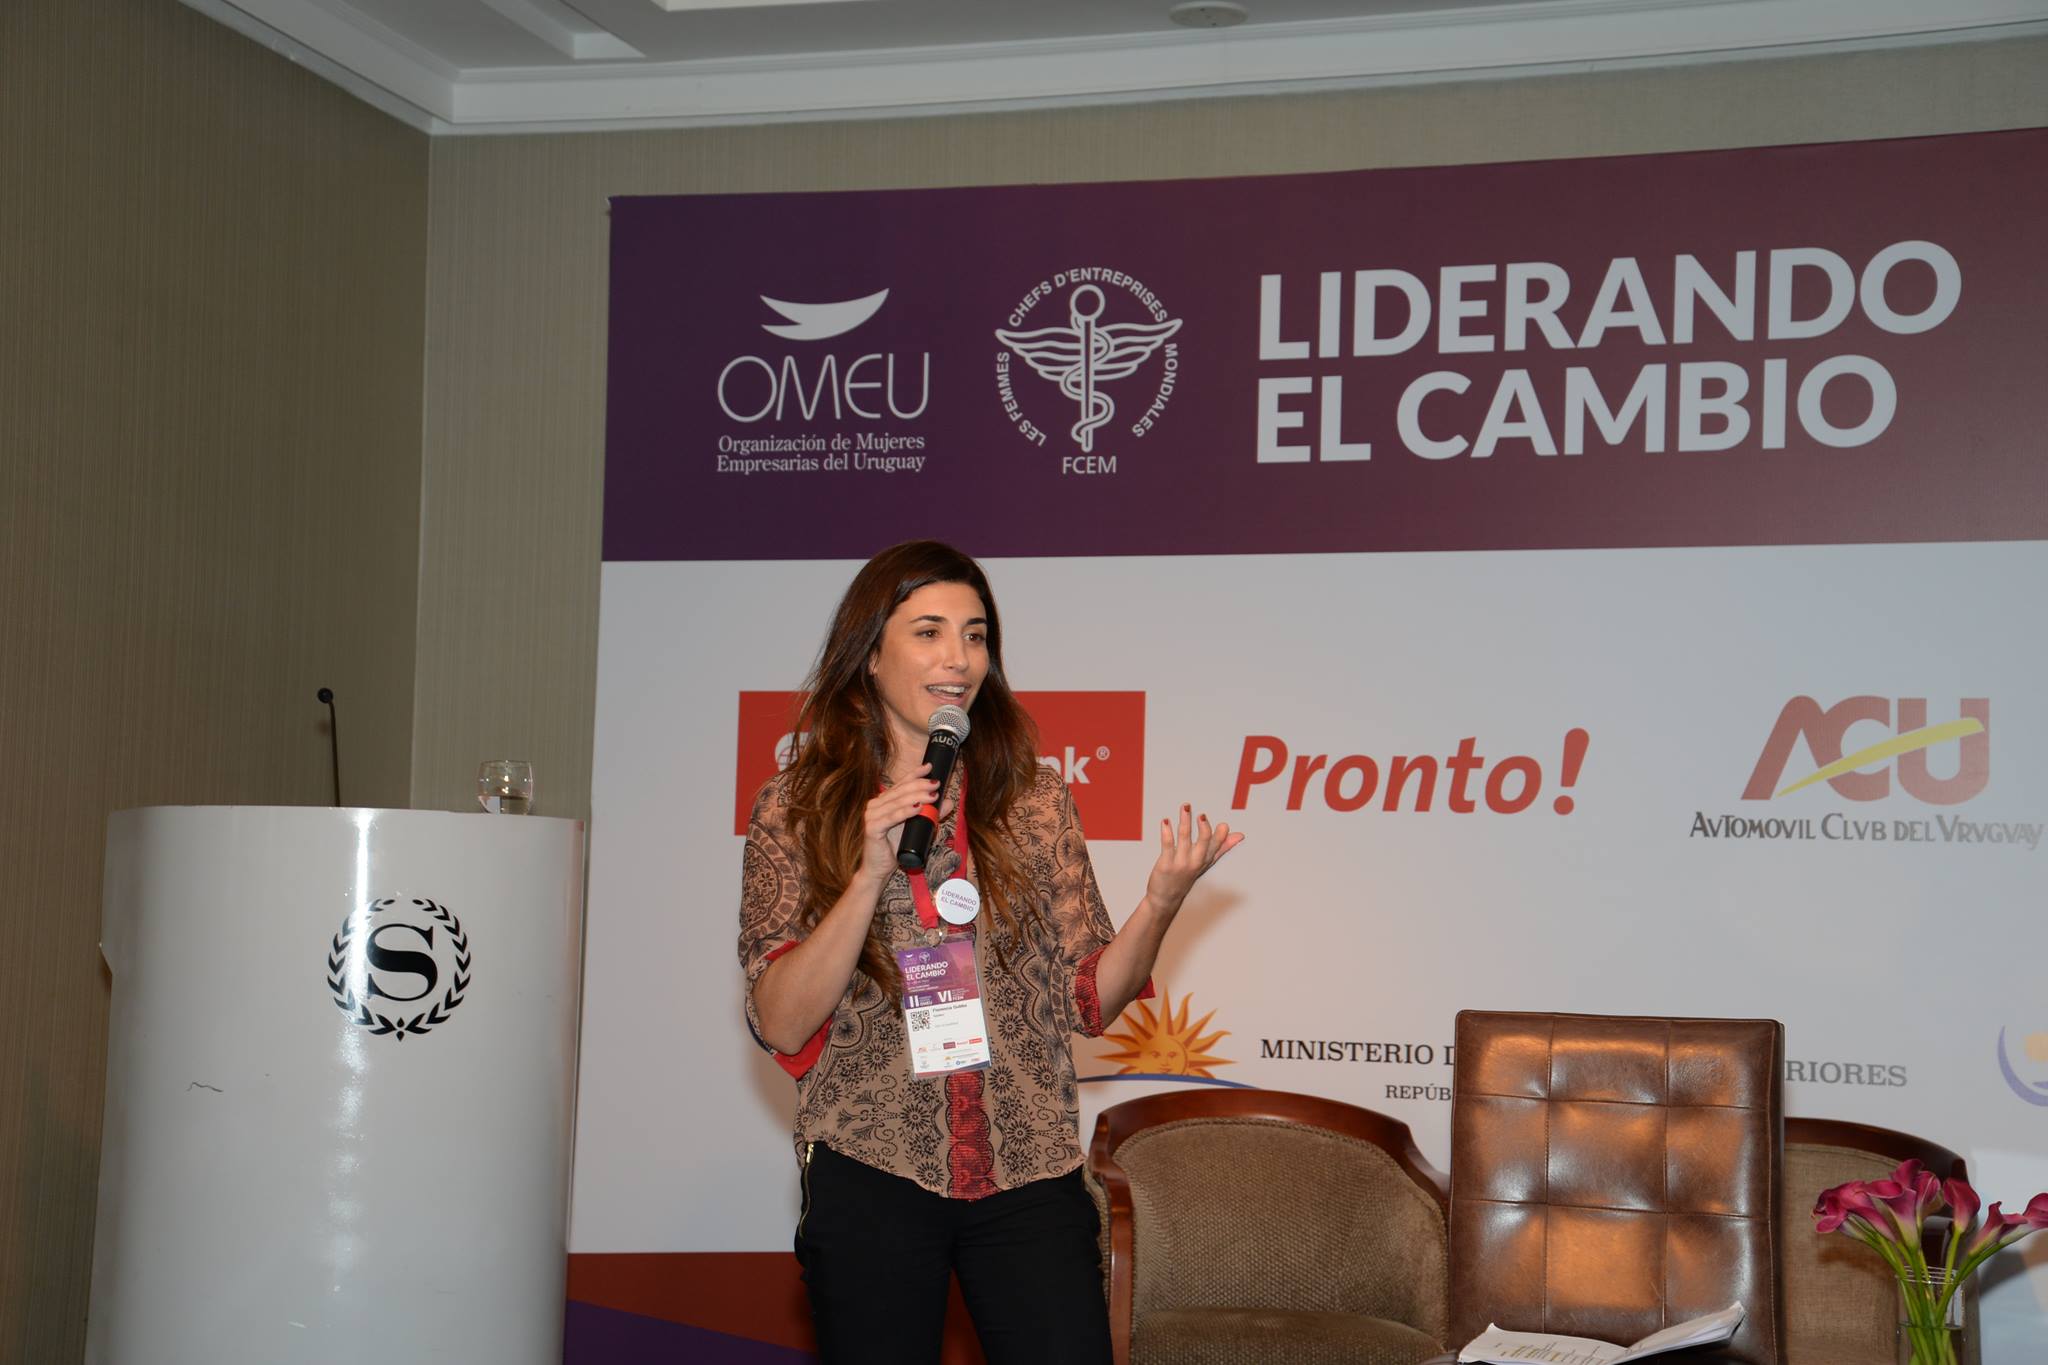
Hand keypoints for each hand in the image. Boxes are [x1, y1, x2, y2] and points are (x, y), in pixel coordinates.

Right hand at [859, 764, 938, 882]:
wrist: (879, 869)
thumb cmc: (895, 847)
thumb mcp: (917, 827)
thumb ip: (931, 814)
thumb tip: (949, 802)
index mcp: (883, 801)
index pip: (901, 783)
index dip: (915, 774)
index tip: (929, 767)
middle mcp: (875, 805)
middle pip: (901, 791)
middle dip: (920, 785)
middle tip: (936, 784)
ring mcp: (872, 815)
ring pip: (898, 802)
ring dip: (916, 797)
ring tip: (932, 795)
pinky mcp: (872, 828)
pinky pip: (892, 817)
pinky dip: (905, 812)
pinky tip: (917, 807)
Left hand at [1143, 804, 1242, 917]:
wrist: (1166, 898)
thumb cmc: (1185, 877)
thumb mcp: (1206, 862)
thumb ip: (1221, 847)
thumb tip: (1239, 835)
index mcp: (1205, 859)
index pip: (1216, 846)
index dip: (1220, 836)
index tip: (1223, 825)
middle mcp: (1194, 861)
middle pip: (1204, 843)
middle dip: (1204, 828)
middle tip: (1202, 815)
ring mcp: (1180, 863)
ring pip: (1184, 838)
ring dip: (1185, 821)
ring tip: (1185, 807)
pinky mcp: (1165, 864)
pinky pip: (1167, 844)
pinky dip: (1166, 831)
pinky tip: (1165, 821)